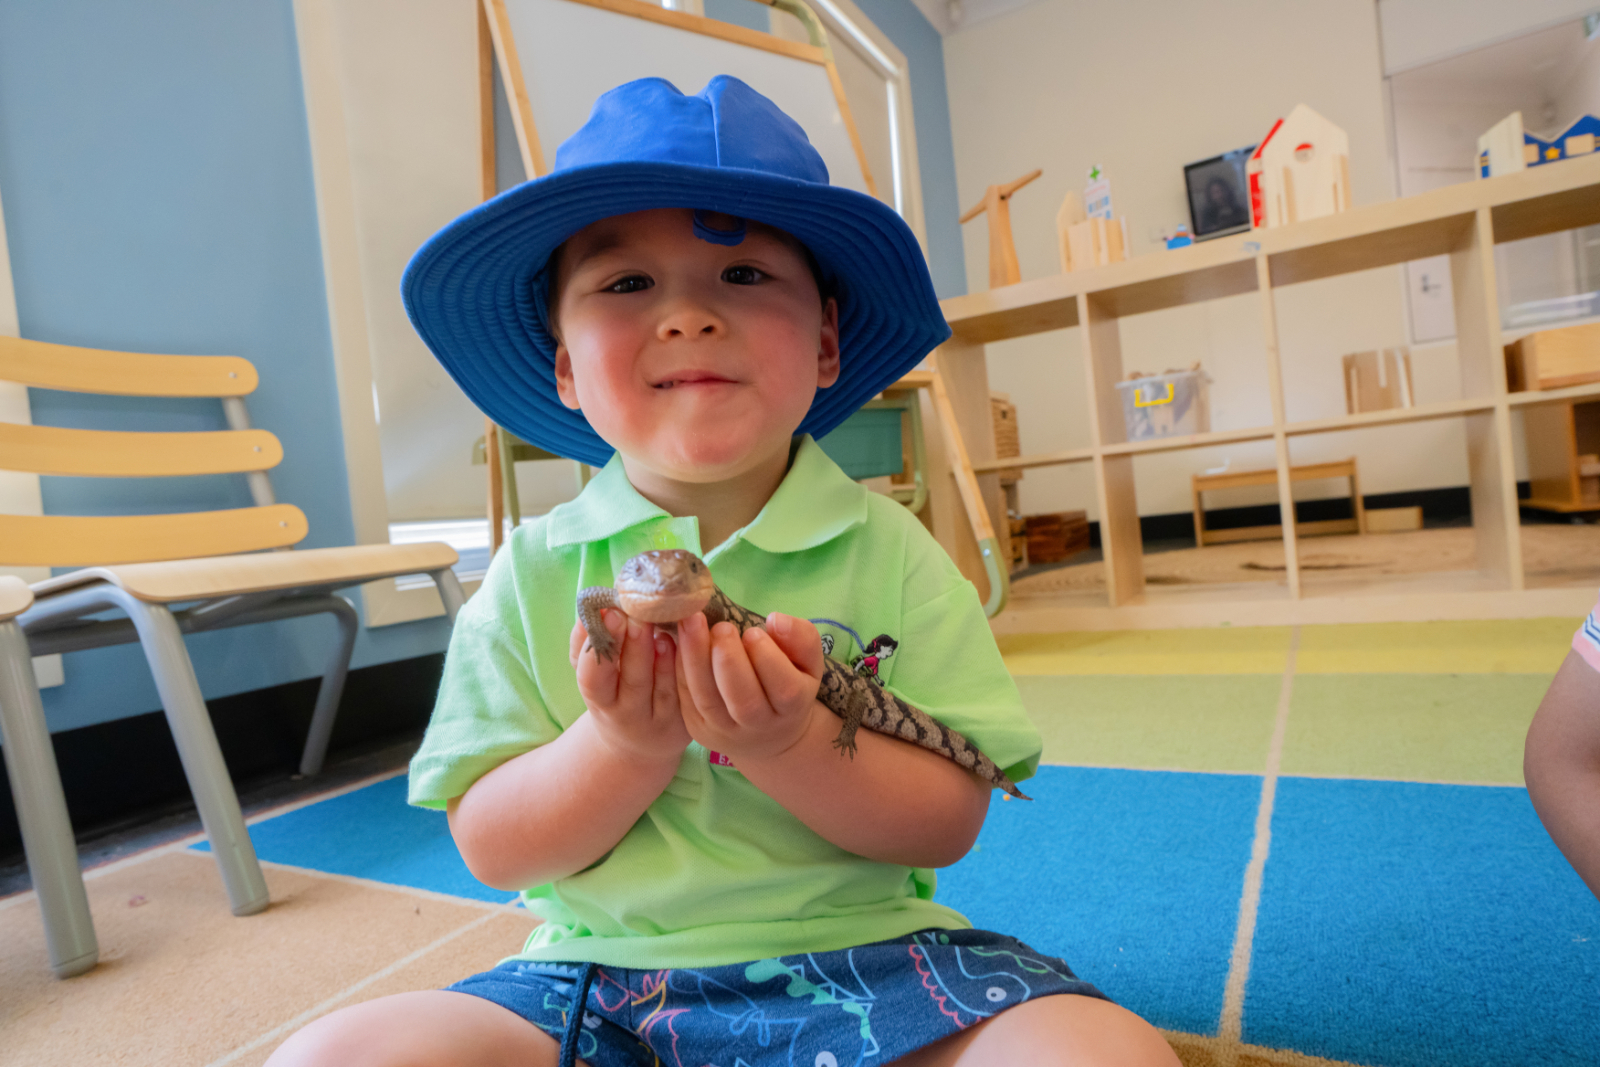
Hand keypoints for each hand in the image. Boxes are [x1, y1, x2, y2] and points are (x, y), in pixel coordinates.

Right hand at [569, 610, 689, 766]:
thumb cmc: (612, 693)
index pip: (593, 679)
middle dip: (634, 645)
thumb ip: (584, 645)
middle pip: (633, 682)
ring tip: (662, 627)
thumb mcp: (593, 675)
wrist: (639, 741)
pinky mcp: (687, 720)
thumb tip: (587, 610)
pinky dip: (682, 668)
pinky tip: (683, 643)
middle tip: (638, 614)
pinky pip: (686, 692)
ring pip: (663, 688)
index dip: (598, 650)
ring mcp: (662, 719)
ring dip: (663, 656)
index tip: (608, 613)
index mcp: (601, 702)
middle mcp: (630, 715)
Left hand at [674, 612, 825, 762]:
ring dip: (695, 658)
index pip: (784, 688)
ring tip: (691, 622)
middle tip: (722, 627)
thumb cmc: (788, 684)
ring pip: (708, 699)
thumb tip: (775, 620)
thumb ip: (801, 638)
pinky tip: (679, 640)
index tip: (753, 632)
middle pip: (743, 700)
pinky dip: (680, 667)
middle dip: (729, 660)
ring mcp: (725, 731)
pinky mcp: (698, 729)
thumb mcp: (807, 662)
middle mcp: (759, 726)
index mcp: (792, 708)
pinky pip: (686, 698)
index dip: (767, 659)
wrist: (766, 735)